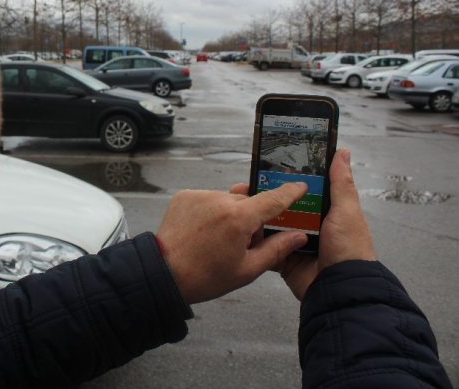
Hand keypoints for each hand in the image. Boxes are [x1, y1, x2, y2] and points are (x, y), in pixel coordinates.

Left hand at [156, 183, 308, 303]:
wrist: (162, 273)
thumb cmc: (204, 276)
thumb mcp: (246, 269)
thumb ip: (276, 250)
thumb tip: (298, 236)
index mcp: (239, 219)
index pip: (273, 199)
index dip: (289, 193)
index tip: (300, 186)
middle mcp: (220, 200)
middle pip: (249, 203)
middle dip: (250, 220)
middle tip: (241, 244)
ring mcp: (200, 196)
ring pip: (228, 201)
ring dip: (229, 215)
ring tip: (216, 240)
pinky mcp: (185, 196)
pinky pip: (208, 199)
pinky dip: (211, 211)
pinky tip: (203, 232)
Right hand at [247, 148, 376, 299]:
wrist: (340, 288)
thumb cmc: (349, 248)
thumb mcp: (346, 211)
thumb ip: (340, 183)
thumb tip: (342, 152)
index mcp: (322, 211)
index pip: (297, 190)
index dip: (280, 180)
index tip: (263, 170)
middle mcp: (306, 225)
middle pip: (278, 207)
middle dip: (260, 198)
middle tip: (240, 190)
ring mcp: (292, 242)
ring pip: (268, 226)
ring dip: (254, 219)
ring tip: (235, 208)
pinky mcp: (283, 259)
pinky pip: (264, 248)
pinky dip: (254, 242)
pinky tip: (241, 232)